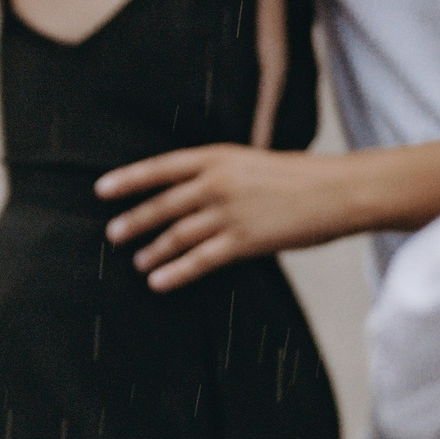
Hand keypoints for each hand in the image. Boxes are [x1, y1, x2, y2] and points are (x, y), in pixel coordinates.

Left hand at [96, 144, 346, 291]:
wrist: (338, 191)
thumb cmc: (297, 175)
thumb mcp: (248, 161)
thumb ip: (217, 172)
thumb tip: (188, 190)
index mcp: (215, 157)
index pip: (160, 168)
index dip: (128, 179)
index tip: (101, 190)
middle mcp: (216, 183)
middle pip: (163, 204)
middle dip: (134, 220)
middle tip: (112, 234)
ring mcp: (229, 213)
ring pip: (178, 235)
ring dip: (153, 249)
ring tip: (136, 261)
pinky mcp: (245, 241)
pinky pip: (201, 260)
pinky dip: (176, 271)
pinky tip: (157, 281)